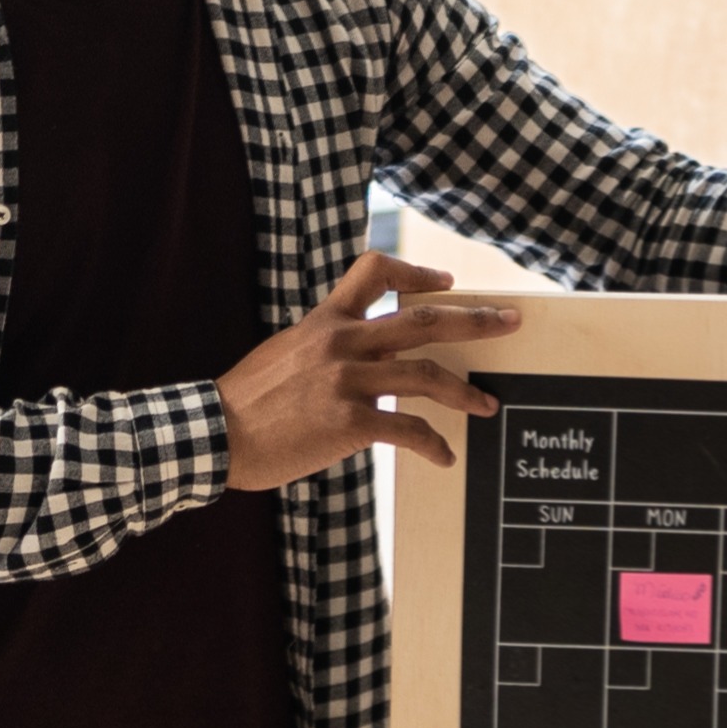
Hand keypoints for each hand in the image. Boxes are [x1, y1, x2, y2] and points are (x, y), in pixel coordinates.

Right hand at [223, 253, 514, 485]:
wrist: (215, 434)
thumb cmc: (246, 401)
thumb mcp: (285, 351)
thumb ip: (326, 346)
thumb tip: (362, 357)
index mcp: (326, 321)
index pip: (375, 271)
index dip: (417, 274)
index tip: (446, 284)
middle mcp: (342, 343)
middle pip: (425, 320)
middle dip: (476, 320)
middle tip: (510, 322)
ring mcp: (348, 381)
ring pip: (428, 375)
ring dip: (466, 391)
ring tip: (488, 404)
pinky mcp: (349, 422)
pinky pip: (408, 430)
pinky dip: (433, 444)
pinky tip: (443, 456)